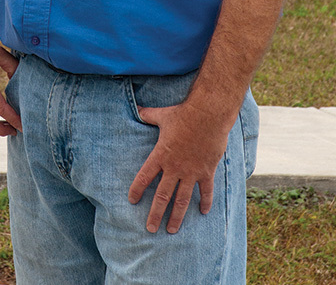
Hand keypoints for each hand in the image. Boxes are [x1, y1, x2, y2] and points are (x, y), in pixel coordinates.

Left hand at [127, 101, 229, 233]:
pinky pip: (205, 191)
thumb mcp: (162, 115)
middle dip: (155, 213)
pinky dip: (205, 202)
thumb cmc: (183, 114)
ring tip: (172, 230)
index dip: (137, 189)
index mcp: (161, 155)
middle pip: (162, 195)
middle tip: (150, 229)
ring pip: (182, 199)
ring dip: (177, 216)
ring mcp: (191, 171)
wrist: (208, 115)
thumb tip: (137, 108)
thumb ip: (148, 115)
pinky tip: (203, 212)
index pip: (145, 176)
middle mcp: (174, 167)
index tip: (131, 200)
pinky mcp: (206, 171)